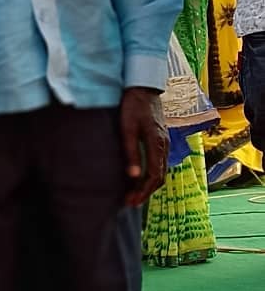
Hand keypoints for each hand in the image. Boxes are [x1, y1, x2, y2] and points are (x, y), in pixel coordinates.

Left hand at [120, 86, 167, 205]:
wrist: (143, 87)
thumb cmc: (132, 106)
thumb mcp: (126, 128)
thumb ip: (130, 152)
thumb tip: (133, 176)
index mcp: (157, 144)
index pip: (154, 176)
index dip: (143, 192)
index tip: (131, 202)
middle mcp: (164, 146)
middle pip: (159, 177)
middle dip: (145, 192)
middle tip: (130, 203)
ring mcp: (164, 142)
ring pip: (160, 170)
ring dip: (148, 185)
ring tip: (133, 194)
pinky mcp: (160, 139)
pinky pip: (158, 162)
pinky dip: (151, 174)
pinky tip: (140, 177)